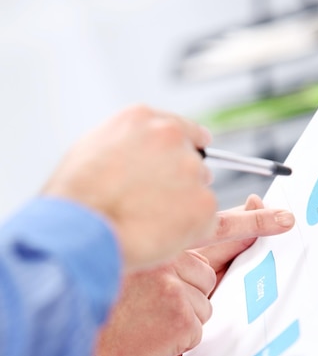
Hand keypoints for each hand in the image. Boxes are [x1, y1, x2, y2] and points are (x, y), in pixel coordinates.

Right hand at [43, 105, 216, 269]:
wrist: (78, 230)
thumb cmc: (75, 199)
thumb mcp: (92, 151)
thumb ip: (127, 146)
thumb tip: (140, 157)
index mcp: (142, 119)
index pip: (181, 129)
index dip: (185, 148)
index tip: (192, 156)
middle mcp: (170, 137)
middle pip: (193, 161)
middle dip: (180, 182)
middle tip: (153, 206)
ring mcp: (190, 169)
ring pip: (198, 191)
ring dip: (183, 207)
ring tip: (148, 223)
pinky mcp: (203, 203)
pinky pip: (204, 220)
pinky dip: (189, 231)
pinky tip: (158, 236)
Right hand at [81, 195, 293, 355]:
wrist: (67, 334)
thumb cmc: (95, 299)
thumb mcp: (124, 259)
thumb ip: (162, 247)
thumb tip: (202, 240)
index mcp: (156, 237)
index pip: (215, 225)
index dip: (252, 221)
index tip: (276, 214)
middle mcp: (169, 254)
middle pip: (209, 274)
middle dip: (188, 290)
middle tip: (159, 301)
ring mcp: (177, 283)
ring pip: (204, 300)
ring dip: (181, 313)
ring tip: (143, 317)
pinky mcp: (181, 314)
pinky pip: (197, 325)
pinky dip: (177, 335)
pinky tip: (148, 331)